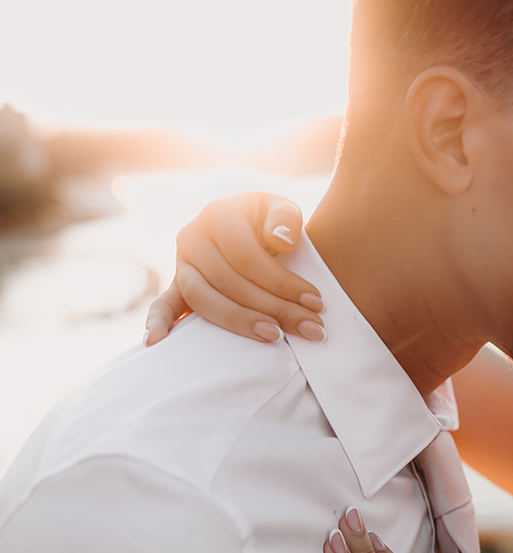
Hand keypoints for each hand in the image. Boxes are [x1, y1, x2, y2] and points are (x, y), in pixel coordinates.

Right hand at [143, 193, 324, 345]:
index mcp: (218, 215)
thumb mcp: (281, 210)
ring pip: (204, 299)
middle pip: (230, 282)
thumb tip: (281, 240)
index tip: (315, 302)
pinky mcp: (177, 286)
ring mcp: (181, 264)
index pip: (248, 258)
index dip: (283, 282)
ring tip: (274, 337)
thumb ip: (285, 218)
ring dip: (239, 322)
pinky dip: (158, 322)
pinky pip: (163, 304)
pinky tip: (156, 342)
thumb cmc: (270, 222)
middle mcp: (193, 237)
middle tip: (311, 328)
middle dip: (274, 308)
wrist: (251, 230)